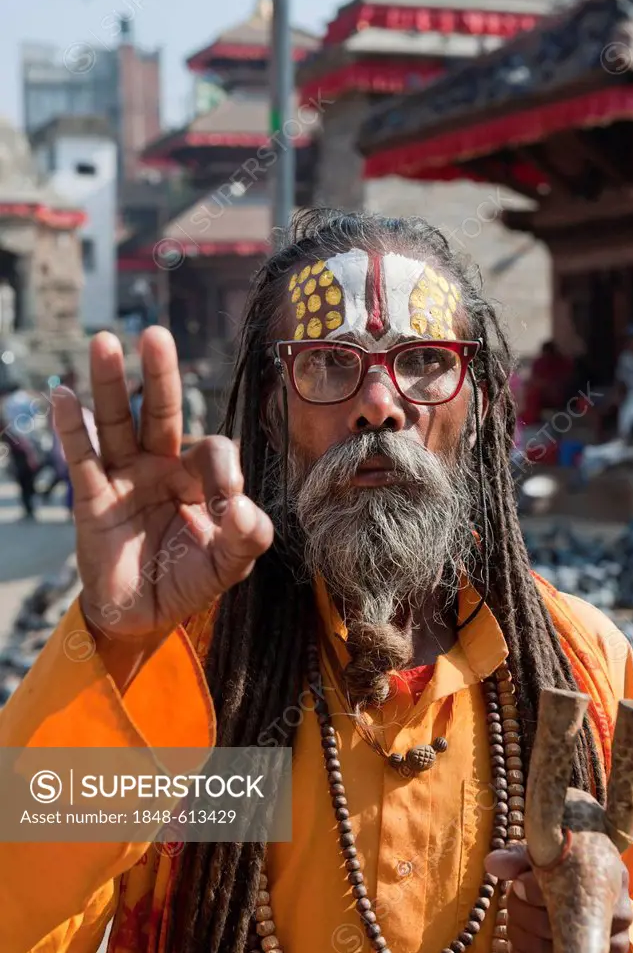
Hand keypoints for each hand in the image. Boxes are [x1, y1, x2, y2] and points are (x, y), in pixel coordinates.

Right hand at [53, 328, 272, 652]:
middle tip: (156, 336)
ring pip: (118, 423)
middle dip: (161, 375)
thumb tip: (243, 508)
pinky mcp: (93, 499)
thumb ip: (248, 538)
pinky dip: (71, 428)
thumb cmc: (189, 581)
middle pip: (163, 412)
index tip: (228, 503)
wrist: (142, 616)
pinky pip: (82, 458)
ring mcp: (125, 478)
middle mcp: (163, 467)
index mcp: (201, 477)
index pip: (213, 451)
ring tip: (104, 342)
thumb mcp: (230, 564)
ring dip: (110, 384)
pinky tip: (63, 396)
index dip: (224, 470)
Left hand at [485, 845, 631, 952]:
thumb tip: (493, 864)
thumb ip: (520, 859)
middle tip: (512, 897)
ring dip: (521, 937)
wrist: (588, 887)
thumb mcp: (546, 856)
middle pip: (560, 928)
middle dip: (523, 913)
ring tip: (514, 919)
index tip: (516, 885)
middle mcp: (618, 918)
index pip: (570, 893)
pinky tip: (518, 945)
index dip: (535, 892)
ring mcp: (611, 950)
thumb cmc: (565, 867)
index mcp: (608, 881)